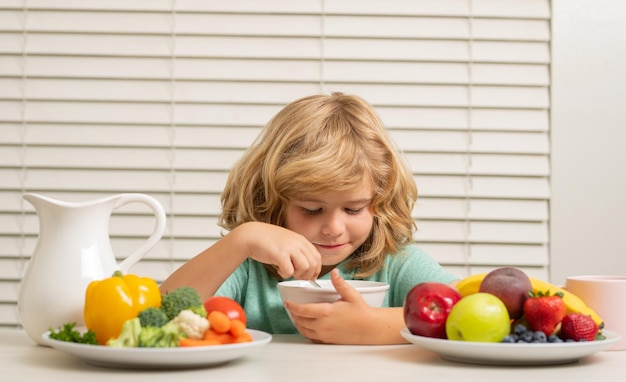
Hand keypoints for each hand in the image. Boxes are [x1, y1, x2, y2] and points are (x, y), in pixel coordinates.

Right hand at [232, 222, 321, 280]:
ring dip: (296, 274)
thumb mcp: (287, 242)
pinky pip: (290, 271)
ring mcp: (289, 248)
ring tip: (287, 271)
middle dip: (306, 275)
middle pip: (313, 264)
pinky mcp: (280, 254)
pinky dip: (285, 274)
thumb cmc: (267, 240)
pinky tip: (279, 269)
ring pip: (304, 268)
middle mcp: (297, 242)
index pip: (317, 257)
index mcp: (301, 239)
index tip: (310, 277)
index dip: (315, 270)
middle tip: (296, 276)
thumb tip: (308, 267)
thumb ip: (298, 250)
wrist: (250, 235)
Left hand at [284, 269, 401, 343]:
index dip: (292, 306)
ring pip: (304, 330)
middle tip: (291, 308)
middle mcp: (323, 325)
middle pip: (300, 320)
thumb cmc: (362, 312)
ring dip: (298, 323)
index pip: (303, 310)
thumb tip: (334, 272)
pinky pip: (312, 338)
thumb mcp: (351, 295)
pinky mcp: (328, 341)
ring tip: (297, 316)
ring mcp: (325, 335)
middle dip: (294, 314)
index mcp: (326, 312)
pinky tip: (307, 327)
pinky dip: (306, 332)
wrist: (371, 329)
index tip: (287, 303)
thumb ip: (340, 284)